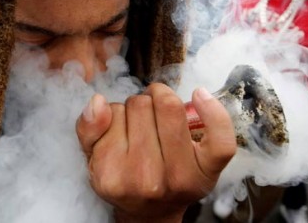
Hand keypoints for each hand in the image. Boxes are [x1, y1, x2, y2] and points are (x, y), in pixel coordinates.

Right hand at [76, 83, 235, 221]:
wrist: (152, 212)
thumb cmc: (124, 178)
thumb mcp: (94, 158)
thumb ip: (88, 130)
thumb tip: (98, 102)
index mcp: (113, 177)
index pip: (114, 112)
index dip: (117, 111)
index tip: (122, 125)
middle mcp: (147, 180)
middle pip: (141, 106)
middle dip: (139, 107)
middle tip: (142, 126)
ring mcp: (181, 176)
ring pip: (170, 107)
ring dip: (162, 105)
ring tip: (159, 124)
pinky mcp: (208, 172)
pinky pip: (218, 135)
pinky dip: (212, 111)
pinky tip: (199, 96)